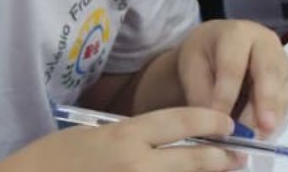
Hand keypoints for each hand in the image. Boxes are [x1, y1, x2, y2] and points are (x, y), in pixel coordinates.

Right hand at [0, 108, 244, 170]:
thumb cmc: (49, 162)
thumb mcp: (91, 139)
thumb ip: (128, 140)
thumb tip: (159, 144)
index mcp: (125, 137)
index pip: (181, 123)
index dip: (209, 123)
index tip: (227, 126)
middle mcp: (135, 164)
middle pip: (192, 160)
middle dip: (220, 159)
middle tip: (238, 157)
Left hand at [175, 20, 287, 137]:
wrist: (217, 47)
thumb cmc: (204, 56)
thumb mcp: (192, 70)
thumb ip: (202, 98)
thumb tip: (217, 129)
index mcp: (236, 34)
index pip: (233, 67)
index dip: (226, 96)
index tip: (220, 123)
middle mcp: (264, 42)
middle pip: (269, 72)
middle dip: (266, 102)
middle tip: (262, 128)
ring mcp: (279, 59)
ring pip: (281, 89)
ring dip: (270, 117)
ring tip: (255, 139)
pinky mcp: (286, 78)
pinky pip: (285, 102)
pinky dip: (275, 120)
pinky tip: (261, 133)